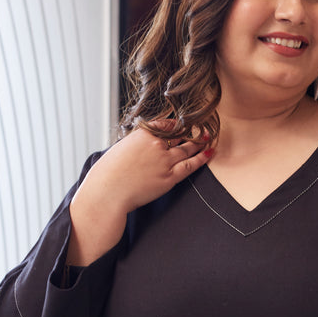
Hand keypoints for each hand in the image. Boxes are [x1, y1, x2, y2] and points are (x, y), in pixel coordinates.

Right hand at [67, 124, 212, 264]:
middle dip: (191, 131)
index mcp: (143, 134)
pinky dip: (202, 157)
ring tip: (208, 138)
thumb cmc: (108, 173)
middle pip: (180, 135)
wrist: (107, 192)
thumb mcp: (121, 148)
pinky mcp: (170, 177)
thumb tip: (143, 146)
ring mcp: (165, 160)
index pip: (166, 124)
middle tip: (201, 128)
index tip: (182, 124)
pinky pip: (191, 165)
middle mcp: (156, 144)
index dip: (176, 124)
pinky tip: (210, 152)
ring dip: (199, 142)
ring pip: (188, 148)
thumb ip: (136, 144)